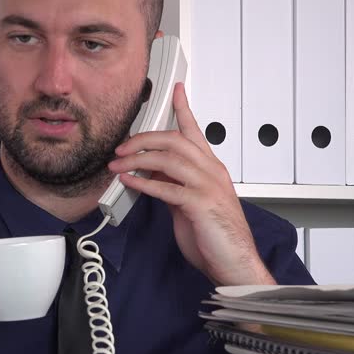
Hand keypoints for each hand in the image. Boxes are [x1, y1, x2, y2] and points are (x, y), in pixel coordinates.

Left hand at [108, 83, 274, 285]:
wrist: (234, 263)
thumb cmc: (216, 236)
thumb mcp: (191, 204)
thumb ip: (175, 185)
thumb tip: (153, 175)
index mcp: (211, 169)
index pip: (196, 131)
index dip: (184, 108)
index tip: (176, 90)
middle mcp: (211, 172)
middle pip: (175, 140)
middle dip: (144, 139)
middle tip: (122, 147)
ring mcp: (207, 187)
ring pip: (169, 159)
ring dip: (137, 160)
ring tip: (118, 165)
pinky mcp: (199, 204)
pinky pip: (166, 187)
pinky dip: (143, 182)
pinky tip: (129, 182)